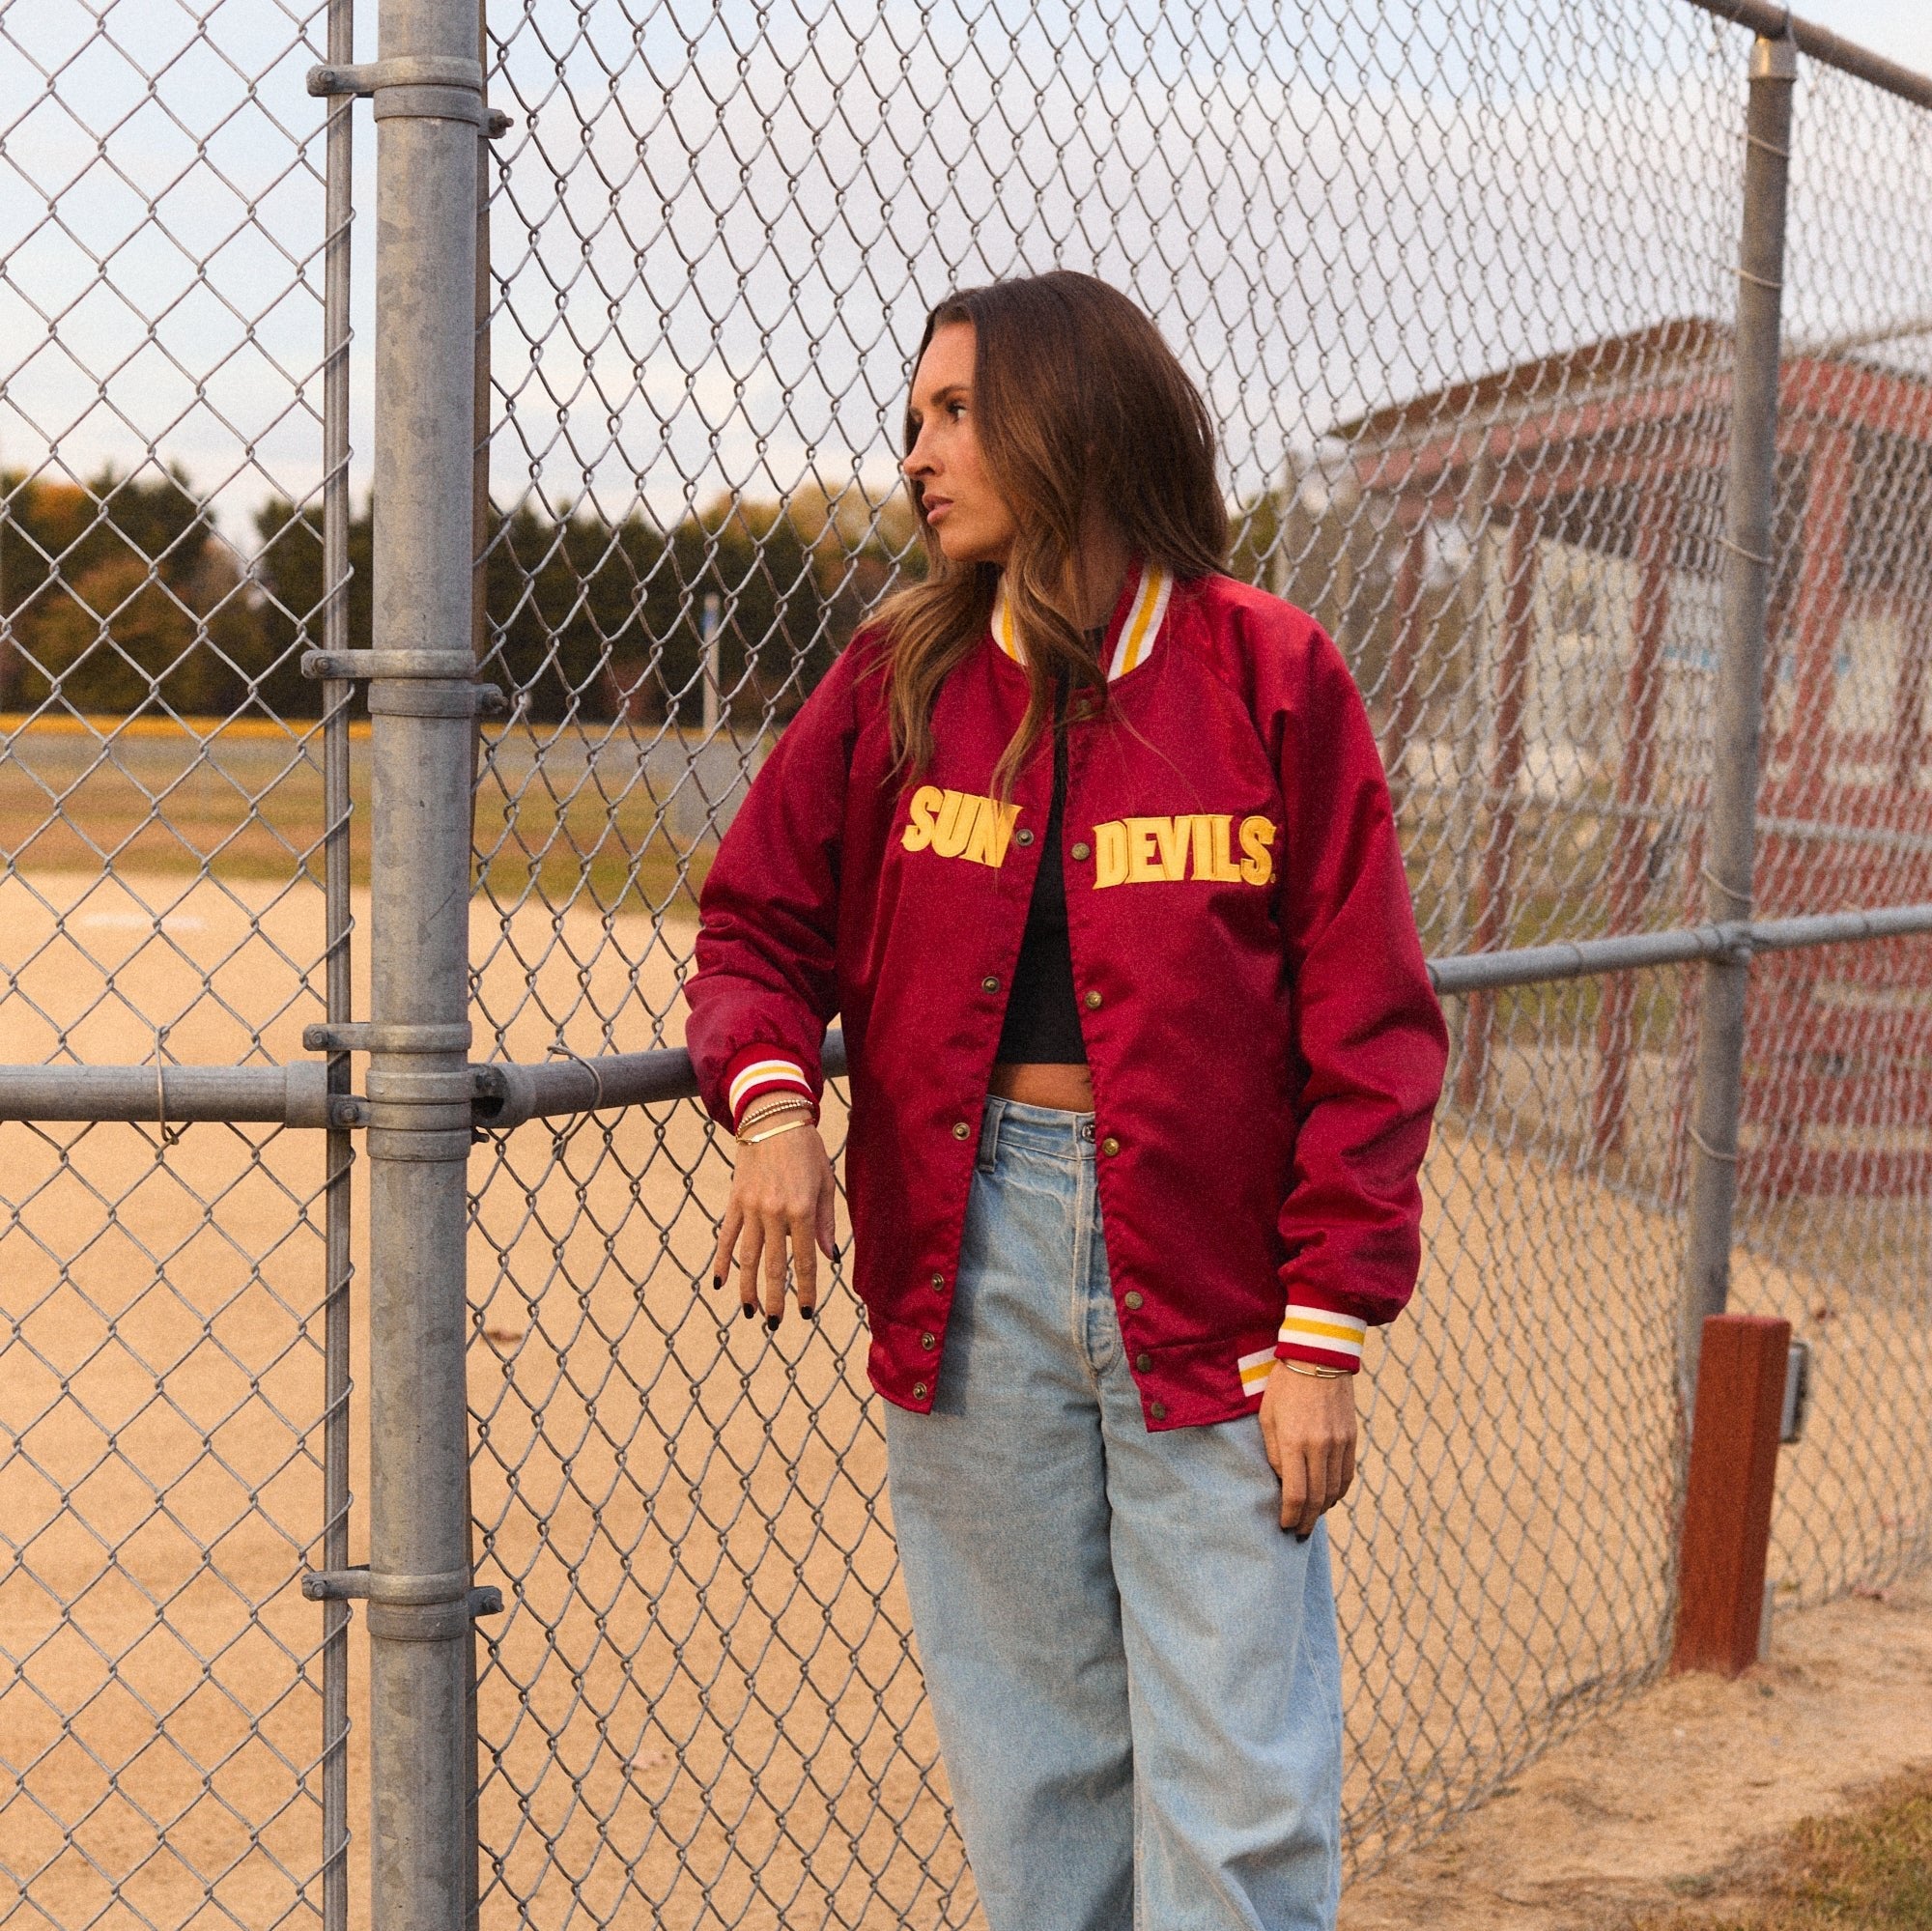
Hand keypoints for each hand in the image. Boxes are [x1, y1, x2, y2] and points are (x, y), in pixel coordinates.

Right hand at [712, 1113, 836, 1328]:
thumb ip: (826, 1222)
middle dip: (774, 1299)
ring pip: (747, 1257)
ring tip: (749, 1312)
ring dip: (747, 1288)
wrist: (773, 1117)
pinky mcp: (735, 1201)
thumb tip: (829, 1257)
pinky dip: (723, 1261)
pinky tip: (721, 1283)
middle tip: (776, 1324)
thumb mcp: (826, 1183)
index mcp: (802, 1210)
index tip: (806, 1312)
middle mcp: (775, 1213)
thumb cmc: (806, 1149)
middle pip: (772, 1266)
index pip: (804, 1261)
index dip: (805, 1290)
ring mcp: (751, 1208)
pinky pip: (727, 1236)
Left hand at [1259, 1363, 1357, 1538]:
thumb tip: (1283, 1483)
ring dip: (1323, 1509)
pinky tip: (1329, 1499)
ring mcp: (1339, 1443)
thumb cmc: (1285, 1385)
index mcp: (1294, 1441)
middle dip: (1306, 1520)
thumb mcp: (1268, 1417)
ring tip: (1311, 1519)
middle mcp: (1319, 1446)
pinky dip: (1339, 1492)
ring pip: (1335, 1490)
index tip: (1284, 1526)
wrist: (1319, 1357)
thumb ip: (1274, 1453)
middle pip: (1317, 1498)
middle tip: (1298, 1532)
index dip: (1290, 1516)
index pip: (1296, 1494)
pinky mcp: (1351, 1438)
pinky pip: (1347, 1475)